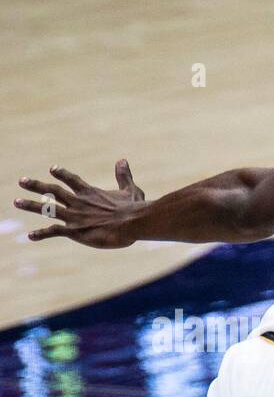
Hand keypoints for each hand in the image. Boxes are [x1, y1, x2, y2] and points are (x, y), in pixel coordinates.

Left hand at [15, 160, 145, 246]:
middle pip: (52, 191)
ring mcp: (74, 216)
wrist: (132, 222)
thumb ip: (123, 176)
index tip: (52, 168)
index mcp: (90, 192)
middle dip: (36, 186)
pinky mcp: (75, 231)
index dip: (62, 173)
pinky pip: (54, 231)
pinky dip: (42, 234)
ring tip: (16, 202)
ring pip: (47, 209)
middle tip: (22, 181)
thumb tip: (123, 160)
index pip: (71, 180)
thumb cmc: (134, 208)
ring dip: (30, 205)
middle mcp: (78, 202)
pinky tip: (30, 236)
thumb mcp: (130, 189)